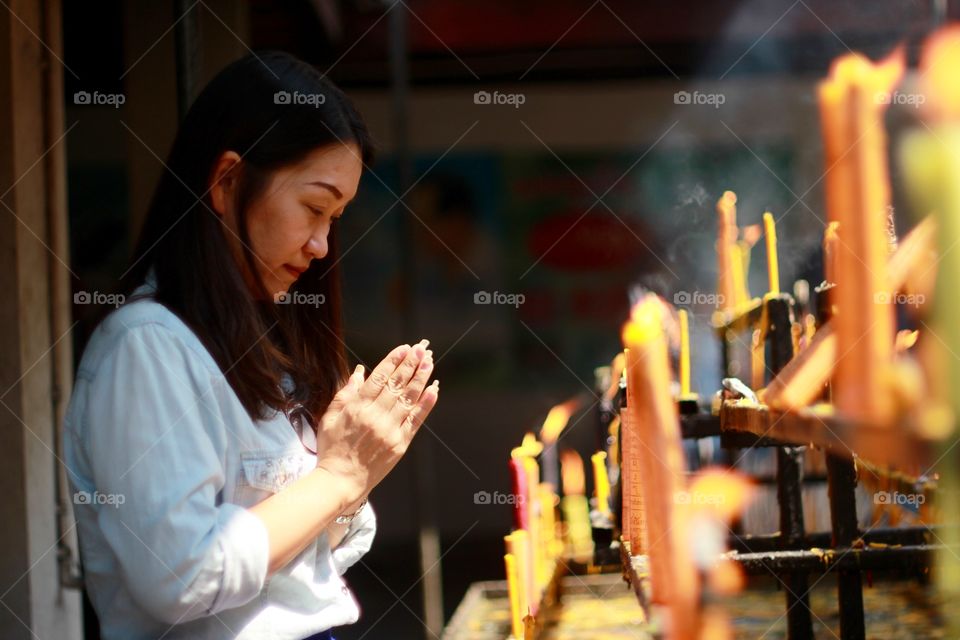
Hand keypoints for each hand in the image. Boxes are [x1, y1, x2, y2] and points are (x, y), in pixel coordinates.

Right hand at [315, 340, 438, 504]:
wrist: (341, 480)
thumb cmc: (332, 448)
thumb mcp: (330, 417)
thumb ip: (345, 394)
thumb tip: (359, 372)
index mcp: (357, 408)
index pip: (379, 378)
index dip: (393, 361)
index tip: (404, 348)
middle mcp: (375, 416)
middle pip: (397, 385)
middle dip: (410, 364)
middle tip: (420, 348)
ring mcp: (389, 430)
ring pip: (408, 399)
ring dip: (420, 379)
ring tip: (429, 362)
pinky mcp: (400, 443)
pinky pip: (416, 420)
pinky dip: (426, 404)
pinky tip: (434, 389)